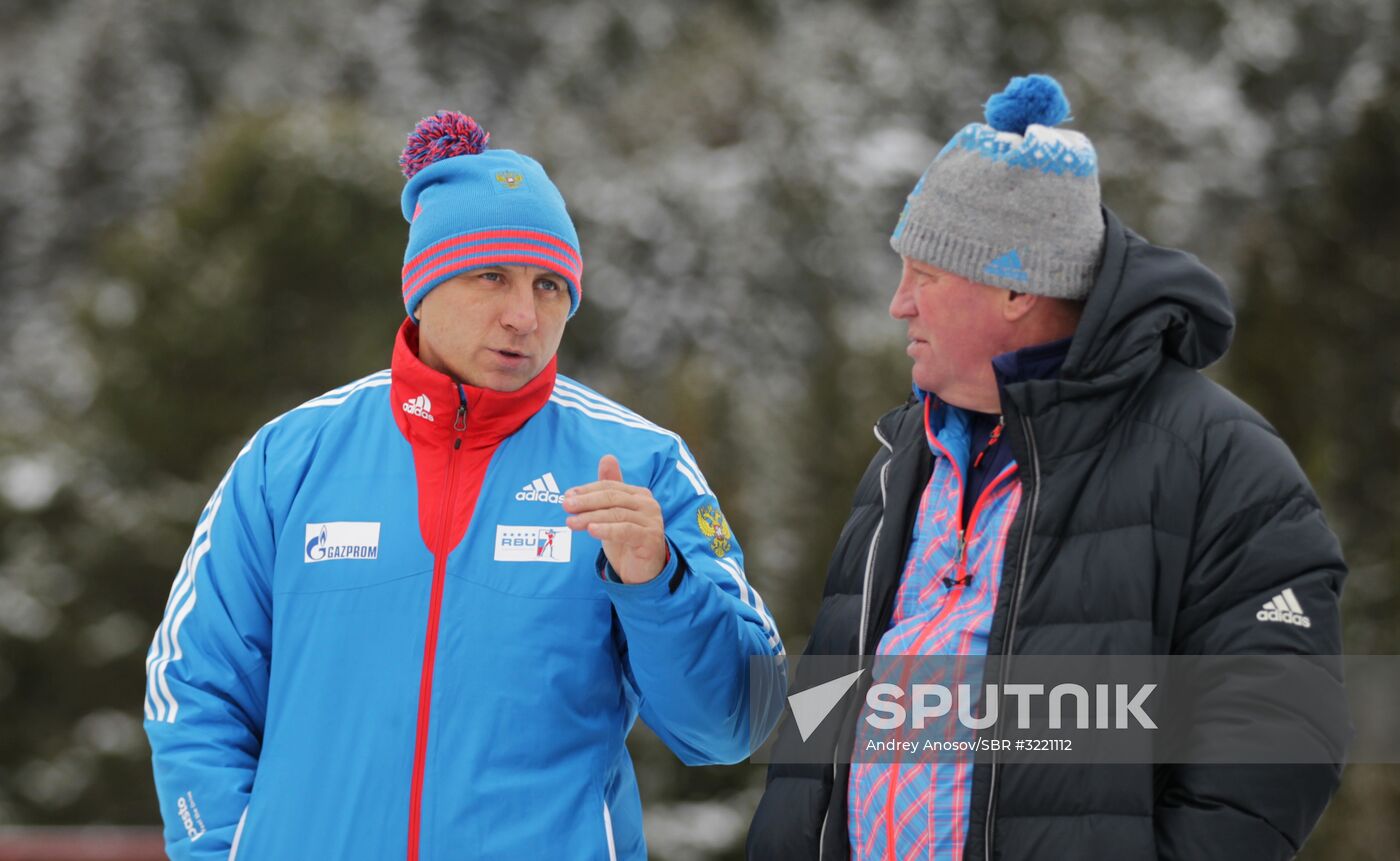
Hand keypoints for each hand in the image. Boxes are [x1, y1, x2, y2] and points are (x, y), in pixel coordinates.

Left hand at [562, 455, 667, 584]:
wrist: (644, 571)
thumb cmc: (627, 540)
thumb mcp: (614, 514)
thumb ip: (609, 489)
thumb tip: (607, 457)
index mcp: (639, 494)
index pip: (609, 486)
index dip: (587, 490)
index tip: (567, 496)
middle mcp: (648, 504)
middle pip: (612, 497)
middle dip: (586, 501)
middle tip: (566, 506)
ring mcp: (651, 521)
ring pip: (616, 514)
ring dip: (591, 517)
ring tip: (571, 522)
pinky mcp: (650, 539)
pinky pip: (626, 531)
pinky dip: (607, 530)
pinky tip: (591, 531)